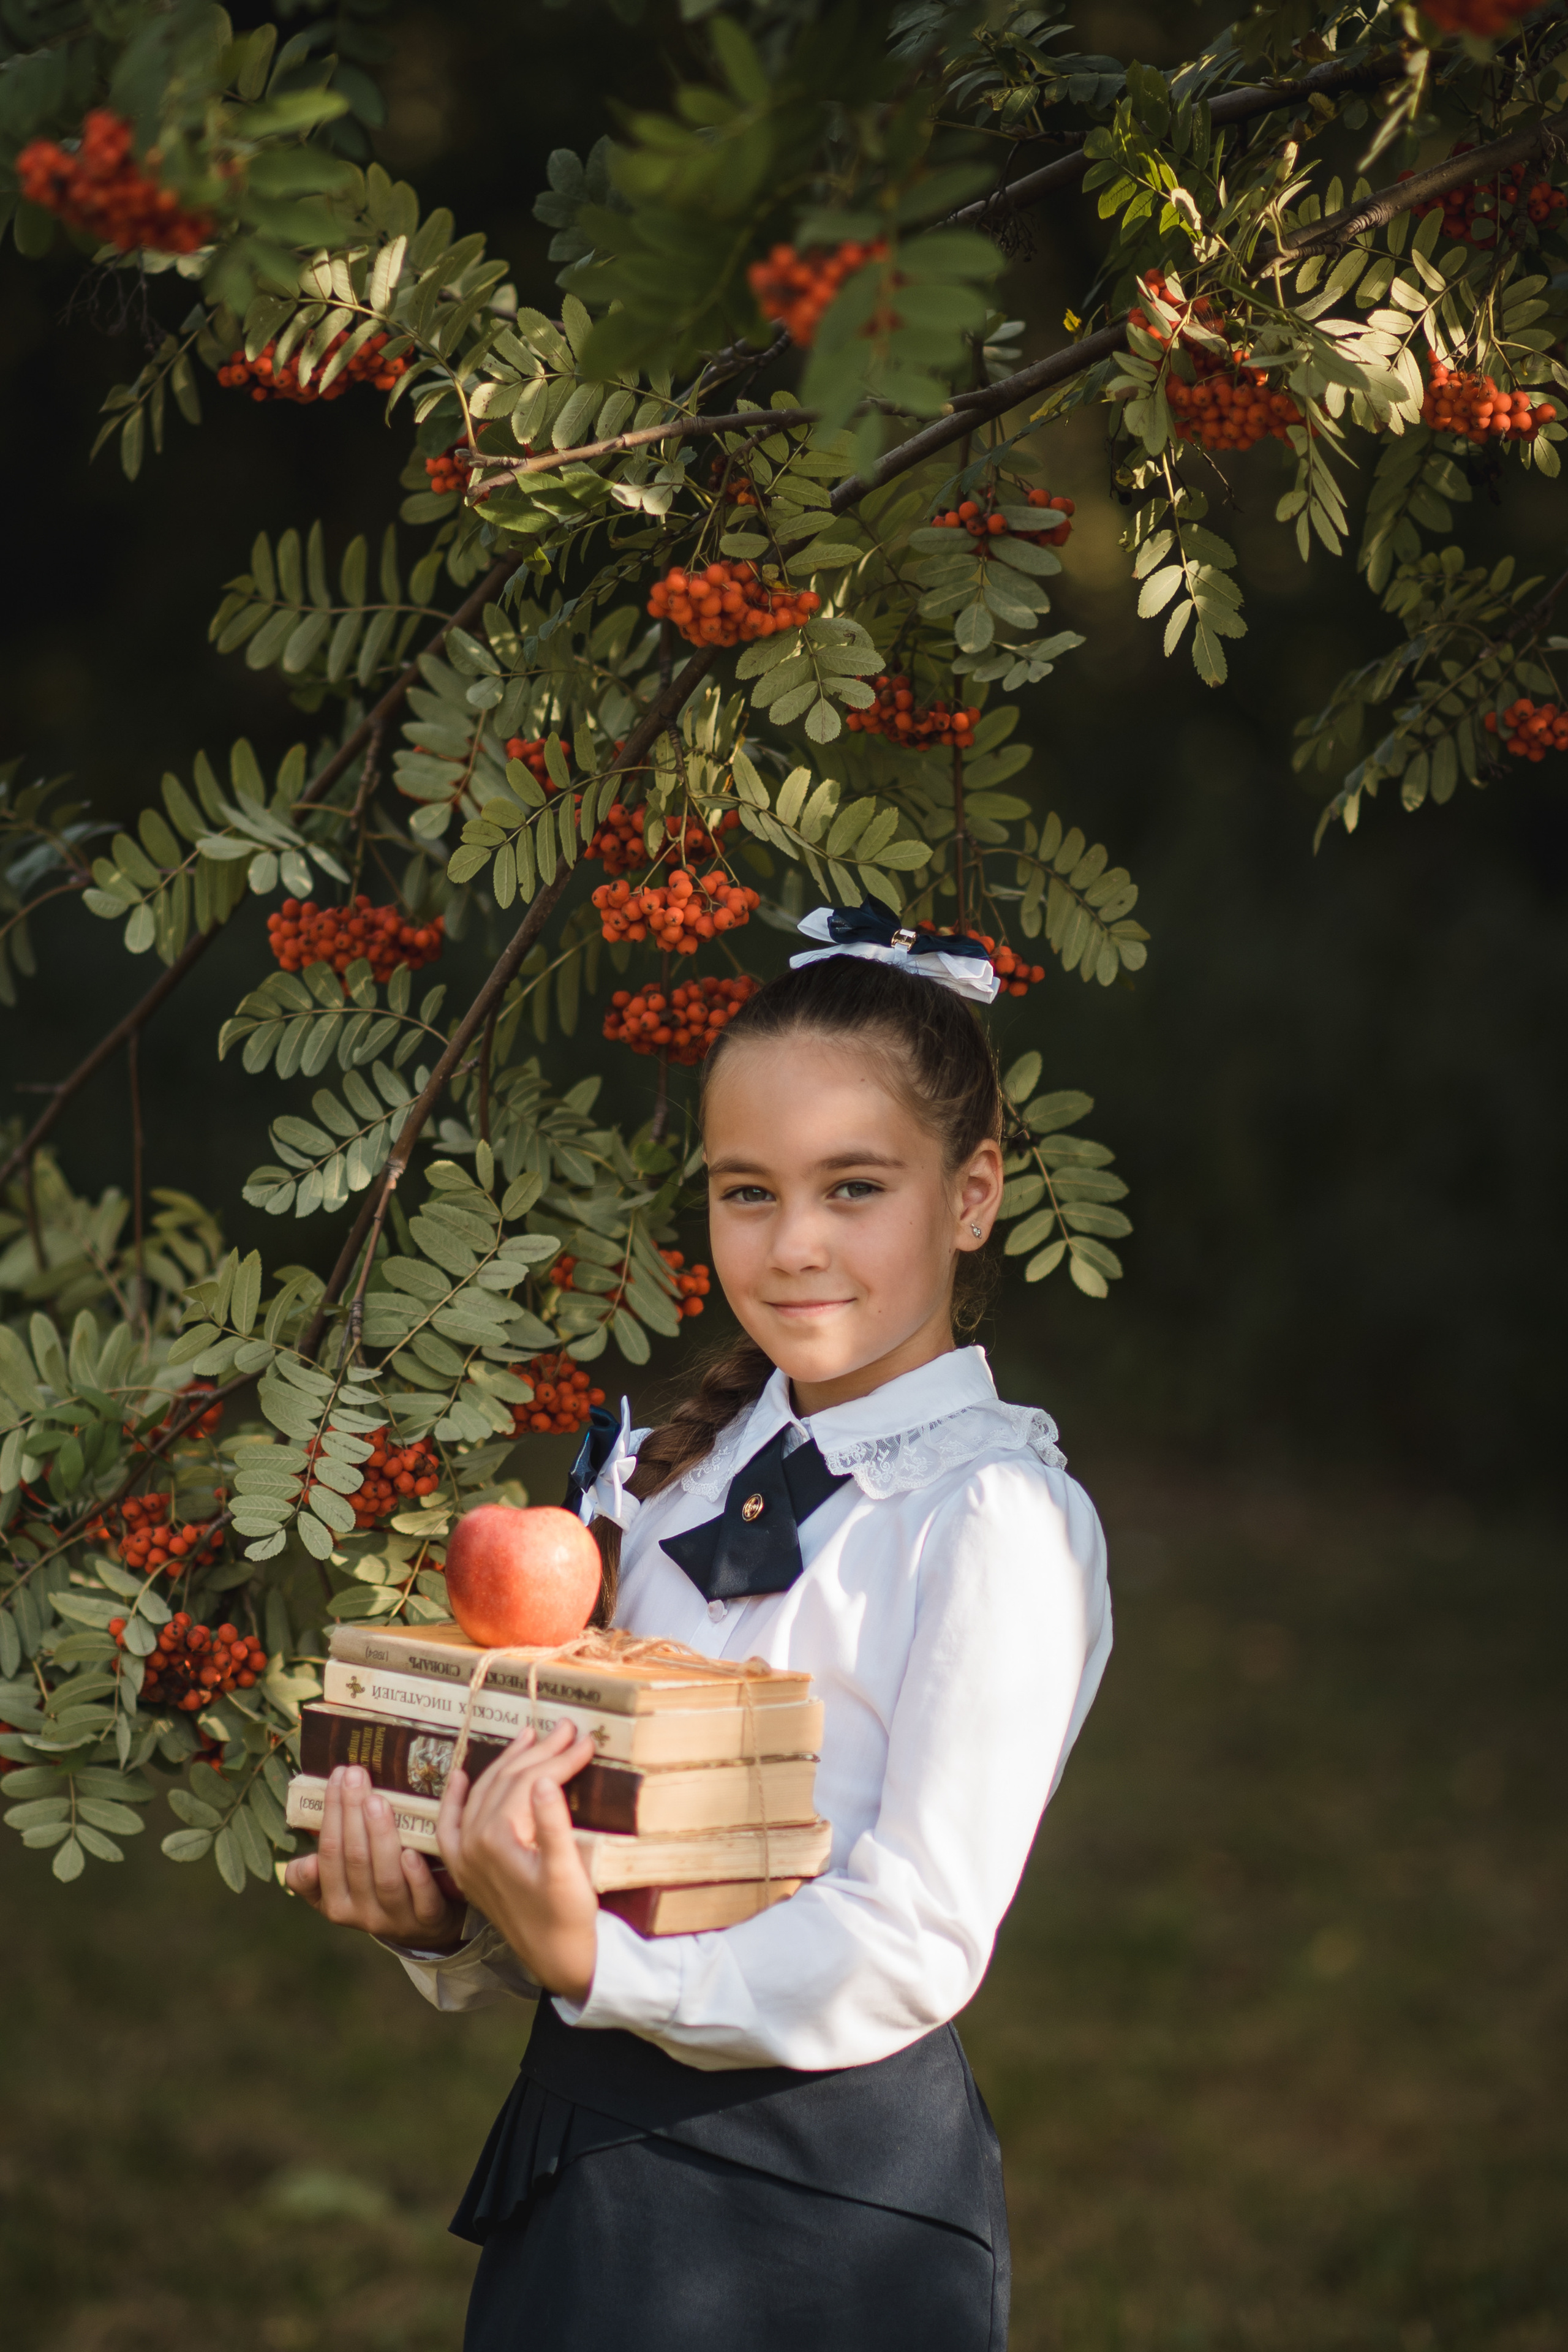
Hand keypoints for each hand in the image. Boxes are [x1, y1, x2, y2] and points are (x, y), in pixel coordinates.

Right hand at [283, 1765, 464, 1948]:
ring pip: (385, 1878)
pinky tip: (412, 1851)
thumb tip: (307, 1864)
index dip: (331, 1813)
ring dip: (380, 1837)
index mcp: (336, 1903)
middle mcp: (362, 1915)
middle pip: (355, 1859)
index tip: (338, 1775)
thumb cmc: (375, 1889)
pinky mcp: (429, 1921)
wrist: (424, 1925)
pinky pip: (422, 1899)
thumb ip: (314, 1875)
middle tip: (356, 1774)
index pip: (329, 1853)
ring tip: (378, 1800)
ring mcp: (396, 1919)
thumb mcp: (339, 1886)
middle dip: (352, 1813)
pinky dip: (416, 1875)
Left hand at [437, 1720, 599, 2004]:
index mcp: (495, 1839)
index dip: (559, 1758)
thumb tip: (546, 1781)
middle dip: (539, 1752)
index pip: (528, 1781)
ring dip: (508, 1763)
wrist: (557, 1960)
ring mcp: (465, 1855)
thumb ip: (554, 1825)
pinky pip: (453, 1822)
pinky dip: (457, 1797)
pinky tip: (462, 1776)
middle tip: (569, 1729)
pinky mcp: (467, 1868)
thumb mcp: (568, 1872)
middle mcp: (471, 1843)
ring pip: (483, 1793)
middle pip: (505, 1781)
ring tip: (532, 1737)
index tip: (586, 1739)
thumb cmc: (569, 1917)